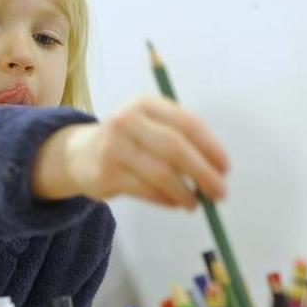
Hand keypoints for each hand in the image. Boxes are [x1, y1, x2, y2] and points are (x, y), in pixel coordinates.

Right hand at [32, 95, 228, 207]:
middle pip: (175, 148)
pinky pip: (146, 191)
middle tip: (219, 193)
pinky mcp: (106, 173)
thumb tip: (217, 172)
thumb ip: (183, 141)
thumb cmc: (131, 141)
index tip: (225, 168)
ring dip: (185, 193)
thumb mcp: (152, 127)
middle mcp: (127, 120)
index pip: (187, 123)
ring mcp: (114, 147)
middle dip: (202, 173)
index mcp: (146, 103)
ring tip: (195, 203)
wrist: (81, 154)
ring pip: (161, 174)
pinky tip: (175, 203)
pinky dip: (166, 200)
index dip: (211, 147)